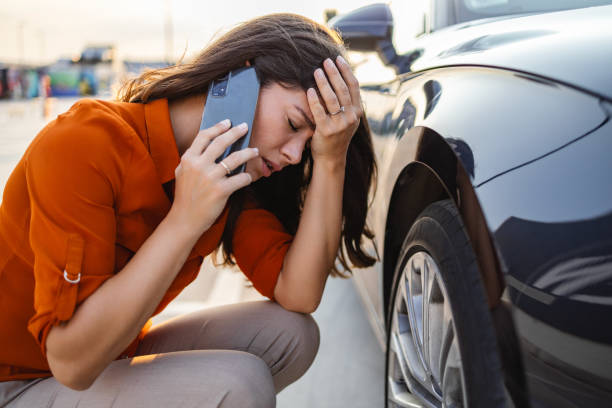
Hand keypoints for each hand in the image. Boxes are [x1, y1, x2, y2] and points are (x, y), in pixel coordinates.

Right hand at [168, 120, 258, 236]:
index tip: (227, 122)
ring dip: (248, 153)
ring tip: (255, 150)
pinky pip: (240, 178)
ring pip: (235, 158)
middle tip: (245, 127)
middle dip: (235, 132)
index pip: (204, 136)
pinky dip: (247, 177)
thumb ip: (193, 159)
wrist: (185, 219)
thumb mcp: (183, 173)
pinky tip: (249, 177)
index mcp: (188, 159)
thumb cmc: (186, 196)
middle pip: (221, 142)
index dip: (217, 127)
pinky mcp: (221, 190)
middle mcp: (199, 165)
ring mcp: (210, 178)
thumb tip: (211, 144)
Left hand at [306, 55, 362, 164]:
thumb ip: (348, 103)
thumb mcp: (348, 119)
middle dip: (334, 73)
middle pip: (343, 89)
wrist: (332, 157)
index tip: (338, 59)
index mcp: (357, 112)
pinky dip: (314, 100)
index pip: (353, 86)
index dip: (346, 71)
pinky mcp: (327, 131)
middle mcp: (351, 117)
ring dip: (324, 82)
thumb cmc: (337, 134)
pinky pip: (319, 112)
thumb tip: (342, 78)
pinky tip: (309, 90)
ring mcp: (339, 125)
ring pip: (332, 99)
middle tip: (325, 61)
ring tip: (316, 71)